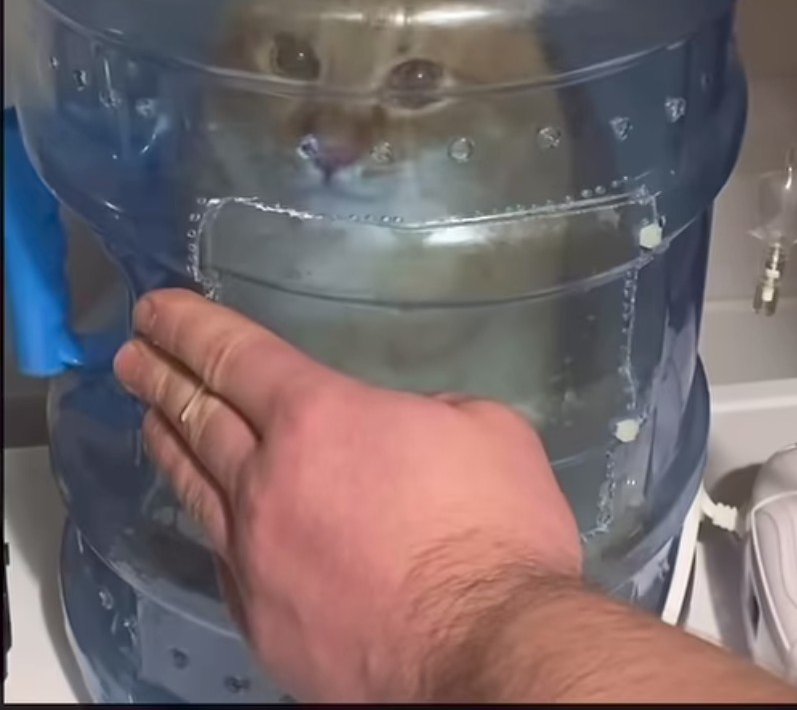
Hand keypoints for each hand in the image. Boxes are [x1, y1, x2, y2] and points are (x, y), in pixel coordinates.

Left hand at [113, 290, 581, 702]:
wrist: (483, 655)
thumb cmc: (495, 531)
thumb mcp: (488, 428)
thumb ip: (431, 410)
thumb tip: (406, 429)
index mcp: (322, 419)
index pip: (238, 357)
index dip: (193, 326)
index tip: (157, 310)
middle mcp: (268, 482)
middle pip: (198, 416)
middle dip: (162, 376)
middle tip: (132, 354)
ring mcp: (255, 557)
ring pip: (195, 486)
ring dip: (166, 442)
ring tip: (146, 417)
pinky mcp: (261, 621)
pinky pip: (220, 553)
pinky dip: (209, 517)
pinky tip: (207, 511)